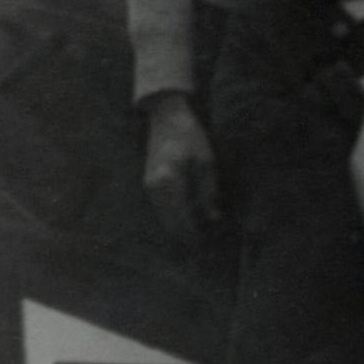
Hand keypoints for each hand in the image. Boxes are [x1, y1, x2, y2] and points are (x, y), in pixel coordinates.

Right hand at [142, 93, 217, 244]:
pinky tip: (190, 220)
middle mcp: (155, 188)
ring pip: (165, 219)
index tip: (211, 243)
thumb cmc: (190, 136)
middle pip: (171, 223)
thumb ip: (208, 192)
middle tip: (208, 245)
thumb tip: (214, 219)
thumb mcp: (206, 162)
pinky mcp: (149, 185)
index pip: (183, 218)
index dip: (197, 234)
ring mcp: (149, 187)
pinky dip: (176, 218)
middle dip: (189, 236)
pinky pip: (162, 210)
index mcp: (169, 181)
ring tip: (202, 235)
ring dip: (182, 229)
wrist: (167, 117)